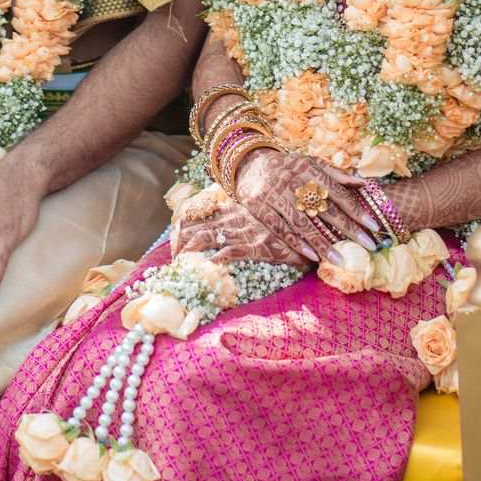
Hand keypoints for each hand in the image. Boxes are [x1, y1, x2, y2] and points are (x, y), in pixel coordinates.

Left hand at [173, 199, 305, 267]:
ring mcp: (243, 232)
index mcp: (235, 210)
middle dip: (179, 240)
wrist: (308, 228)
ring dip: (188, 251)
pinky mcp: (254, 246)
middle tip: (172, 255)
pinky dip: (212, 262)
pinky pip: (226, 253)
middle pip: (197, 225)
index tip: (175, 238)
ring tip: (179, 264)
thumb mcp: (261, 218)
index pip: (201, 213)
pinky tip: (203, 270)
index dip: (184, 225)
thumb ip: (245, 221)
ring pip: (205, 237)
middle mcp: (235, 219)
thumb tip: (227, 233)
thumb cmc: (285, 226)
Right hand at [232, 148, 380, 263]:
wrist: (250, 164)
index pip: (337, 191)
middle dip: (348, 229)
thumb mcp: (311, 164)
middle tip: (367, 245)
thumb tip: (364, 182)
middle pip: (324, 209)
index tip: (373, 226)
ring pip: (302, 223)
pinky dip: (296, 243)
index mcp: (310, 169)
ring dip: (322, 244)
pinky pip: (280, 229)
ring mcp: (275, 195)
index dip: (356, 209)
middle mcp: (293, 181)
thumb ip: (336, 174)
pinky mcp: (260, 207)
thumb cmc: (289, 167)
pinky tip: (311, 256)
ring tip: (340, 260)